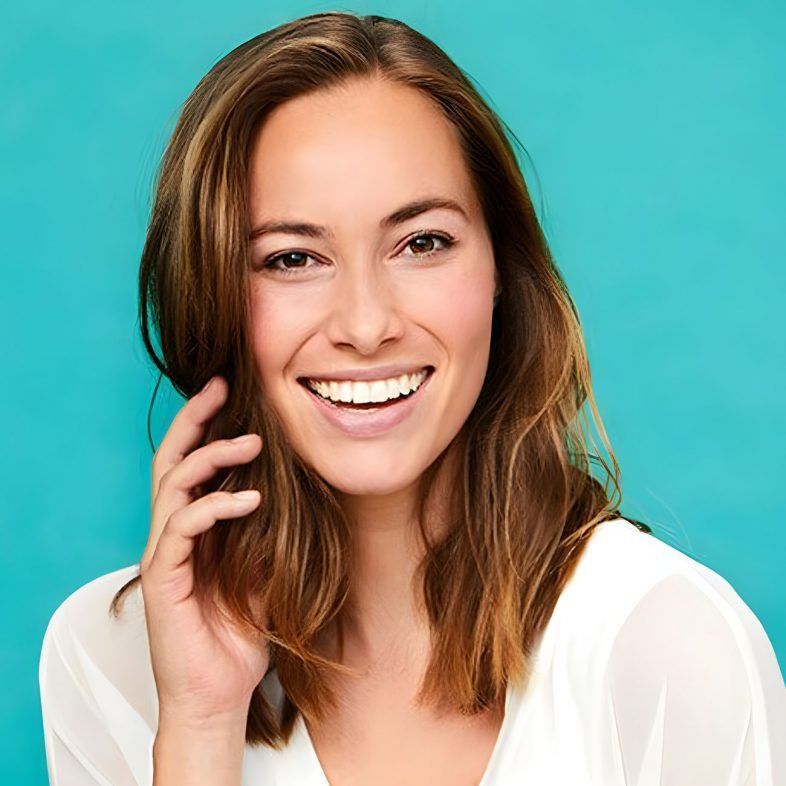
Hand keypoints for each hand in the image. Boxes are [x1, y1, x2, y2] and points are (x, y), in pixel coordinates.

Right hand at [139, 375, 269, 727]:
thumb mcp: (265, 571)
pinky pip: (183, 528)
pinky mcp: (163, 578)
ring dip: (210, 457)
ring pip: (172, 485)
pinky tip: (251, 500)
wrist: (218, 692)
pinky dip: (215, 507)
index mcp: (193, 529)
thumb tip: (295, 495)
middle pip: (170, 461)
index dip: (205, 426)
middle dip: (194, 420)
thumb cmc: (239, 634)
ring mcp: (164, 554)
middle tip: (220, 387)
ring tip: (251, 442)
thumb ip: (268, 534)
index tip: (230, 393)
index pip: (190, 464)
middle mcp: (172, 534)